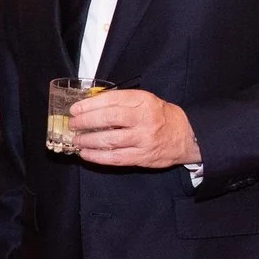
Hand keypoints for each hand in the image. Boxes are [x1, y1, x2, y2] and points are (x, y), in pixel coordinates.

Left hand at [70, 89, 200, 168]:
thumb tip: (90, 105)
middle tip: (73, 124)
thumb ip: (121, 102)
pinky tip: (86, 154)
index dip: (90, 105)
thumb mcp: (145, 100)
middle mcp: (144, 119)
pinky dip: (97, 157)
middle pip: (109, 118)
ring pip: (110, 140)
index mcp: (143, 101)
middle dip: (86, 121)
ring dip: (88, 140)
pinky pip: (116, 158)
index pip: (112, 100)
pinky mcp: (142, 157)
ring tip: (76, 140)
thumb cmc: (160, 116)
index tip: (75, 109)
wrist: (186, 136)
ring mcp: (143, 139)